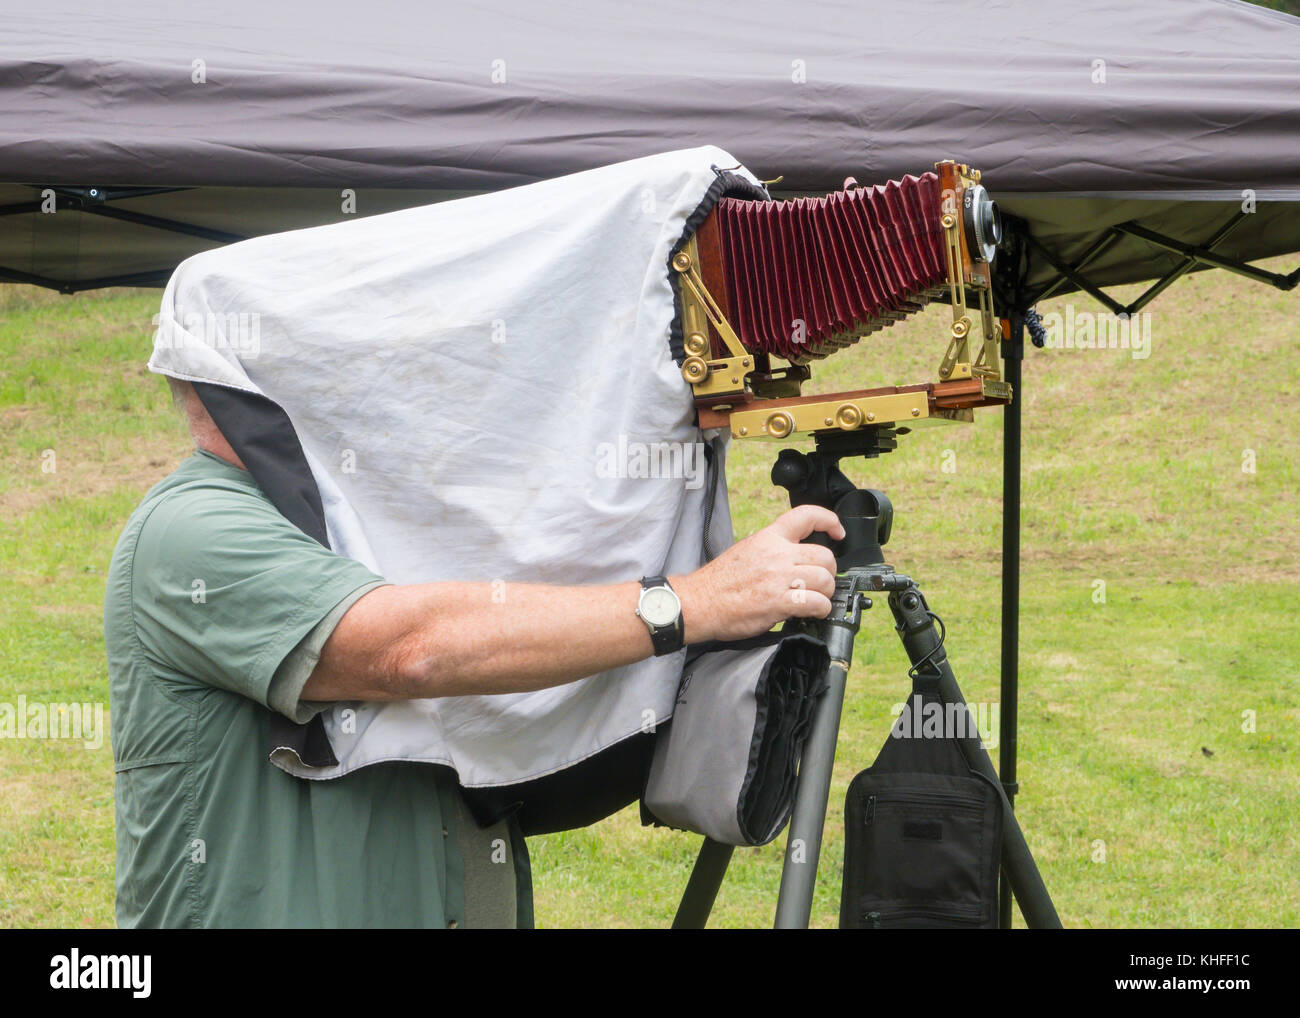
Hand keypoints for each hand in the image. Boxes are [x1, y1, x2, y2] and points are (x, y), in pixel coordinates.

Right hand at [673, 504, 845, 642]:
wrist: (698, 603)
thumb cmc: (718, 583)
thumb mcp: (746, 551)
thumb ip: (772, 550)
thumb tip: (794, 558)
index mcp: (768, 538)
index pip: (806, 516)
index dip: (830, 521)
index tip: (838, 532)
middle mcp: (776, 554)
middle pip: (825, 555)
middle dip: (828, 572)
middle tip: (820, 582)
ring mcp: (779, 578)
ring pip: (825, 579)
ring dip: (825, 593)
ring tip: (814, 599)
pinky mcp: (778, 602)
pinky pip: (816, 603)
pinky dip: (820, 609)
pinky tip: (811, 612)